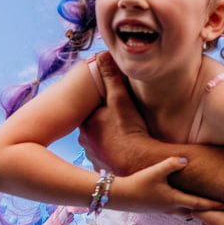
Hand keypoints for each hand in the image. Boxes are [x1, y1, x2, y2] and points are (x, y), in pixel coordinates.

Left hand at [78, 53, 149, 172]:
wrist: (139, 162)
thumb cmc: (129, 129)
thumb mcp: (120, 98)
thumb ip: (110, 76)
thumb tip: (102, 55)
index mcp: (85, 123)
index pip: (87, 109)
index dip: (99, 104)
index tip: (109, 102)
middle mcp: (84, 141)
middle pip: (93, 125)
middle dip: (103, 121)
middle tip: (119, 119)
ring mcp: (93, 156)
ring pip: (98, 142)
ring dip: (107, 139)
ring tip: (123, 135)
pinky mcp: (103, 169)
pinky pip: (106, 157)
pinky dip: (113, 153)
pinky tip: (124, 150)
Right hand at [109, 157, 223, 213]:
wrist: (119, 197)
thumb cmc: (137, 184)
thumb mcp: (154, 171)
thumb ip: (170, 164)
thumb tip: (185, 159)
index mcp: (173, 200)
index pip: (197, 203)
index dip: (212, 204)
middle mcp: (171, 208)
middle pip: (193, 211)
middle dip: (206, 211)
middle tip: (219, 210)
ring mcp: (163, 210)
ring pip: (184, 212)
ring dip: (195, 210)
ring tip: (205, 207)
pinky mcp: (156, 208)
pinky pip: (176, 210)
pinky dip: (184, 208)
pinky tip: (184, 203)